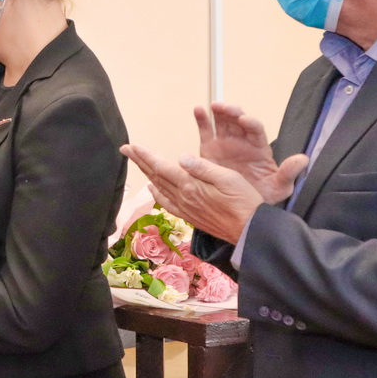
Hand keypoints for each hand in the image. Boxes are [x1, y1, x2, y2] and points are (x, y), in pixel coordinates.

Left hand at [120, 143, 262, 243]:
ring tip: (136, 163)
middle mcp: (183, 198)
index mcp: (191, 186)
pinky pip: (167, 203)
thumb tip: (180, 158)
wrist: (250, 231)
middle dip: (140, 161)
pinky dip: (157, 193)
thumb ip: (203, 167)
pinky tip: (153, 188)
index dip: (146, 155)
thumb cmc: (244, 201)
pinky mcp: (190, 216)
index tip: (132, 146)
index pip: (162, 167)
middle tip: (125, 149)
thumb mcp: (228, 178)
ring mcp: (185, 208)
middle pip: (155, 176)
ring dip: (146, 173)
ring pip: (159, 188)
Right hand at [194, 102, 307, 204]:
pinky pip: (206, 131)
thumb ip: (288, 173)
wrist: (238, 207)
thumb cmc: (260, 196)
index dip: (251, 123)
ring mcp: (225, 143)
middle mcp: (242, 141)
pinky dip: (202, 119)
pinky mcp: (210, 148)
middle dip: (233, 112)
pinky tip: (198, 110)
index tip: (245, 120)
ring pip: (223, 122)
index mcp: (258, 148)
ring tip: (213, 106)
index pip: (256, 130)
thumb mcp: (278, 188)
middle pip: (238, 121)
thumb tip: (303, 159)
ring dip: (219, 111)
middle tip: (226, 108)